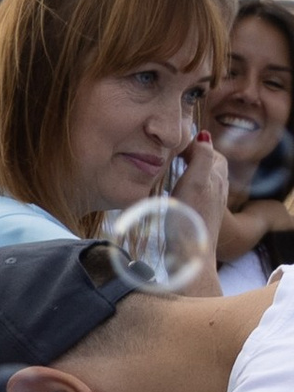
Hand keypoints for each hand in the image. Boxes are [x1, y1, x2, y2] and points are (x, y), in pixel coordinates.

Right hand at [172, 129, 228, 270]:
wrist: (189, 256)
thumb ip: (202, 157)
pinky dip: (187, 189)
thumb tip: (204, 135)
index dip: (195, 144)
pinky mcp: (199, 219)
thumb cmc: (191, 218)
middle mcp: (217, 191)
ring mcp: (209, 206)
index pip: (211, 152)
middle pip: (210, 165)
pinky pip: (196, 196)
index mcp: (217, 179)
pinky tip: (175, 195)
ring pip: (203, 181)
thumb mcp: (197, 181)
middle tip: (174, 153)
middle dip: (195, 156)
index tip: (175, 143)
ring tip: (174, 170)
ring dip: (191, 172)